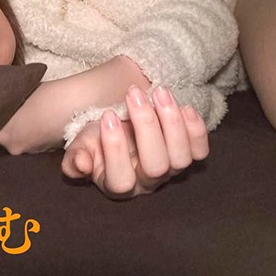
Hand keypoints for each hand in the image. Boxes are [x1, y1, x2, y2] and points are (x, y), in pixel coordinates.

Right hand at [61, 85, 209, 198]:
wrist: (121, 125)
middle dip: (147, 126)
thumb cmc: (97, 138)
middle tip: (134, 93)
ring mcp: (171, 170)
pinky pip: (200, 151)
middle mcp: (148, 182)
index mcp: (117, 184)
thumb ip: (75, 158)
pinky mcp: (188, 155)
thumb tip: (81, 165)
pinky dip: (196, 129)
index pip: (121, 179)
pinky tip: (184, 107)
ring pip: (181, 158)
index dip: (115, 148)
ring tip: (158, 92)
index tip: (107, 114)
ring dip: (172, 122)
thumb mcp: (80, 145)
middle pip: (156, 166)